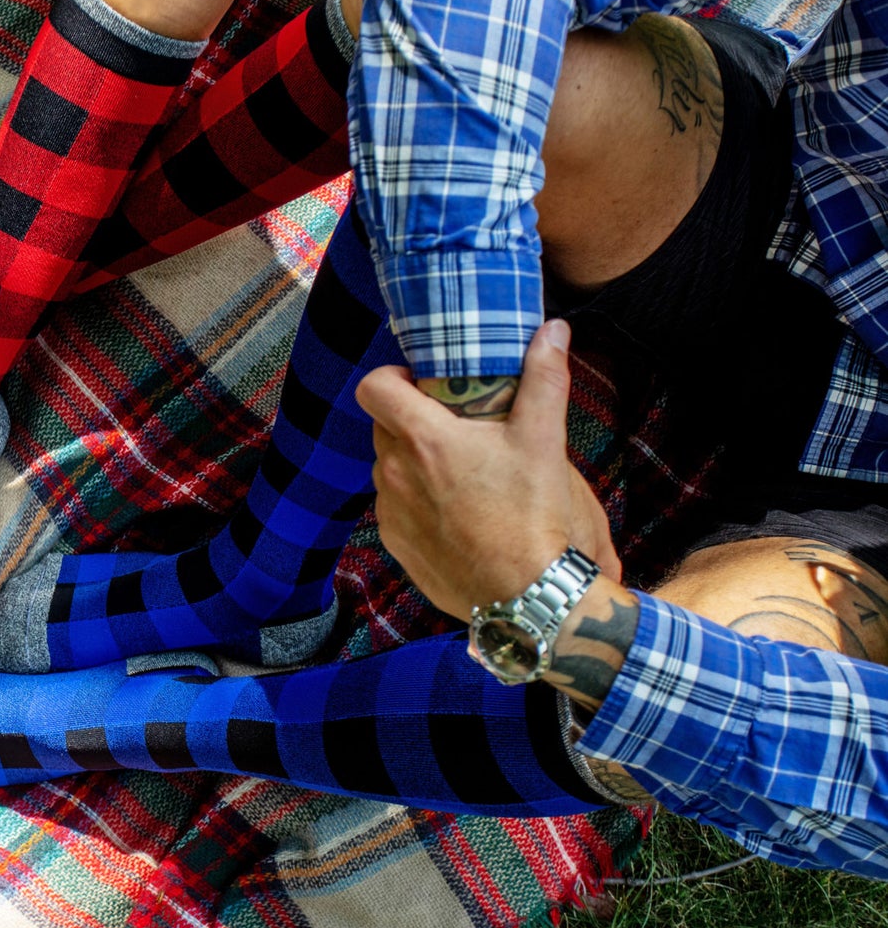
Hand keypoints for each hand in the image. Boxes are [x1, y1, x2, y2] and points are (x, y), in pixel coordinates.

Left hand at [353, 319, 620, 619]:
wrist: (528, 597)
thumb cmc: (535, 517)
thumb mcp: (544, 441)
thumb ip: (544, 379)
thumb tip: (553, 330)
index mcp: (423, 439)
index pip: (373, 387)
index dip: (392, 377)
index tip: (421, 383)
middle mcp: (394, 473)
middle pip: (384, 427)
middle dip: (412, 420)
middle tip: (456, 428)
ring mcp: (391, 512)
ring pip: (390, 469)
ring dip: (415, 463)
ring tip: (463, 473)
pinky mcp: (397, 545)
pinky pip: (396, 509)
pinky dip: (418, 503)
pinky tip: (458, 513)